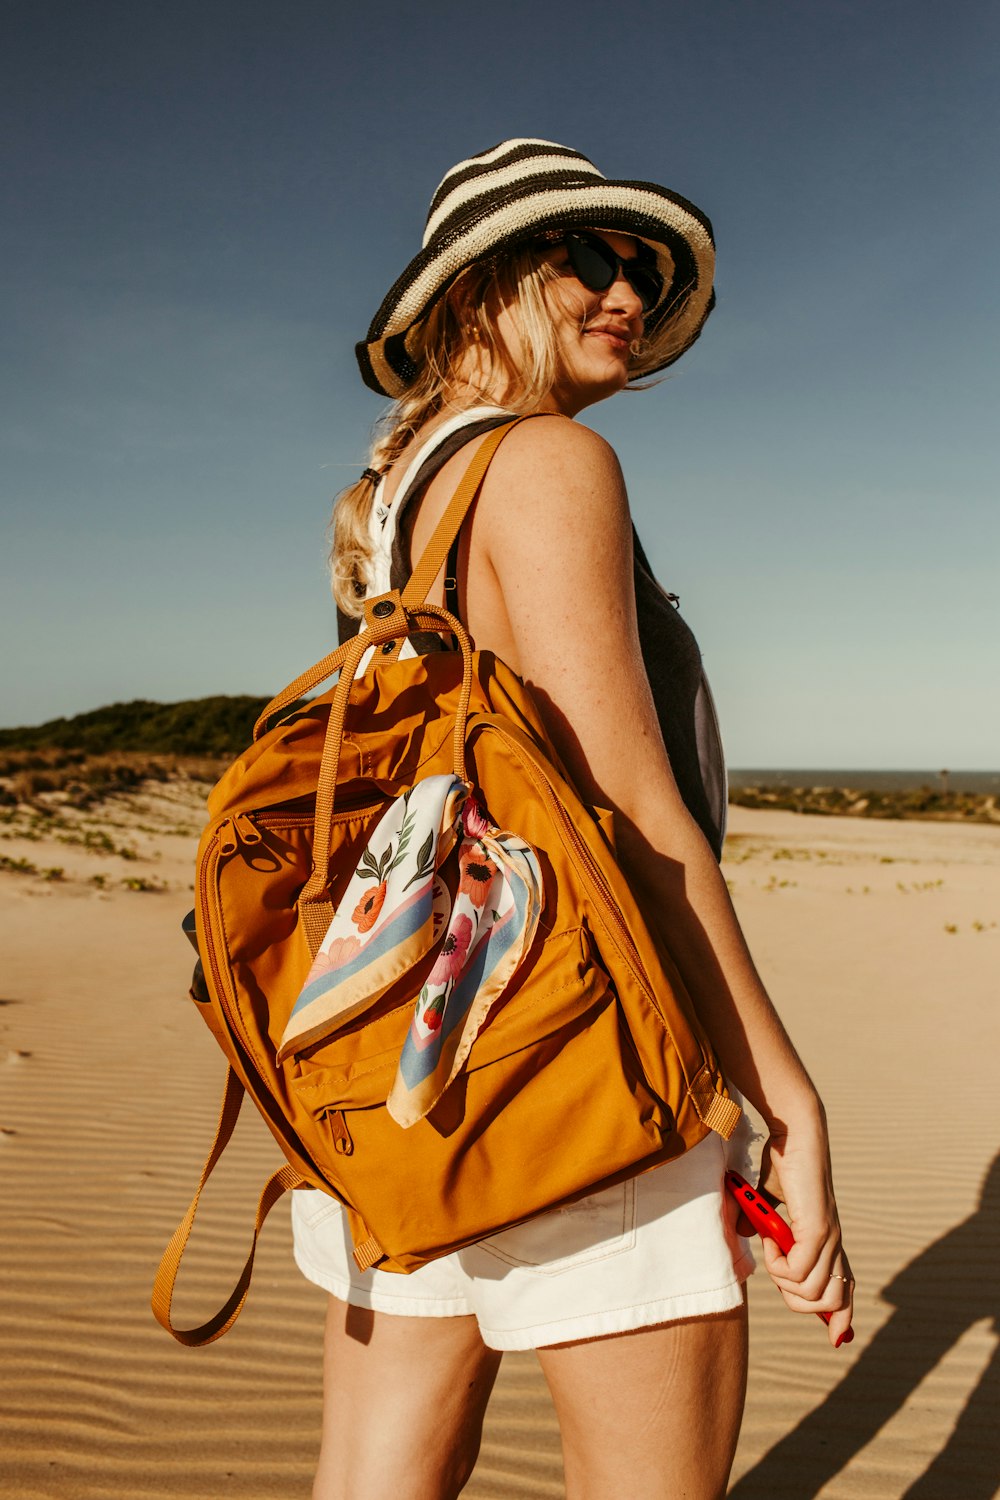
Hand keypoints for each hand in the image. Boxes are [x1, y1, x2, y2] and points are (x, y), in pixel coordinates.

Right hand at [752, 1123, 854, 1347]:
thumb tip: (747, 1235)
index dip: (841, 1319)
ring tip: (772, 1246)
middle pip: (829, 1305)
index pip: (846, 1291)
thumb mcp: (769, 1198)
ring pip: (814, 1293)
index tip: (838, 1337)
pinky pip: (800, 1271)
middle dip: (796, 1301)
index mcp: (828, 1241)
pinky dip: (777, 1262)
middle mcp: (835, 1245)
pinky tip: (770, 1237)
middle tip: (775, 1266)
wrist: (794, 1132)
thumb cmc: (784, 1160)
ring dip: (783, 1278)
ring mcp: (829, 1238)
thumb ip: (762, 1220)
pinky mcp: (818, 1229)